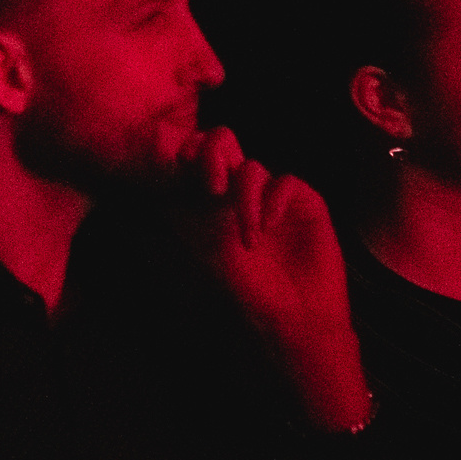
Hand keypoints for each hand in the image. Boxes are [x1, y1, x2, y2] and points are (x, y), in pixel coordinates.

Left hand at [179, 136, 370, 431]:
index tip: (180, 162)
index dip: (188, 152)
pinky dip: (274, 199)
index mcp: (211, 199)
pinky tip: (268, 225)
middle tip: (211, 185)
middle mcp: (240, 192)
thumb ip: (182, 211)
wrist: (293, 317)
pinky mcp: (306, 204)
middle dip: (213, 153)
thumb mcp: (202, 249)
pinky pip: (287, 182)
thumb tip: (154, 180)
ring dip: (245, 199)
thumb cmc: (245, 290)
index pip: (196, 158)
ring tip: (248, 239)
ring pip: (252, 168)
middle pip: (224, 143)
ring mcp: (273, 197)